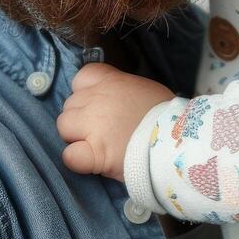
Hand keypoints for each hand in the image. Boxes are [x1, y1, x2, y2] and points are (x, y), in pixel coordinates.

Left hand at [57, 63, 174, 181]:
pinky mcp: (93, 153)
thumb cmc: (164, 112)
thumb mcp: (144, 89)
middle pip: (70, 104)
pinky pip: (69, 155)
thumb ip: (123, 90)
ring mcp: (92, 125)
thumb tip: (117, 100)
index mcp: (110, 81)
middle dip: (80, 116)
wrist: (174, 138)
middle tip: (98, 129)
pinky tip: (89, 161)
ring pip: (63, 126)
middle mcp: (96, 99)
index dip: (84, 91)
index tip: (96, 103)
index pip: (81, 77)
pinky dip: (76, 159)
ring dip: (75, 135)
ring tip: (93, 144)